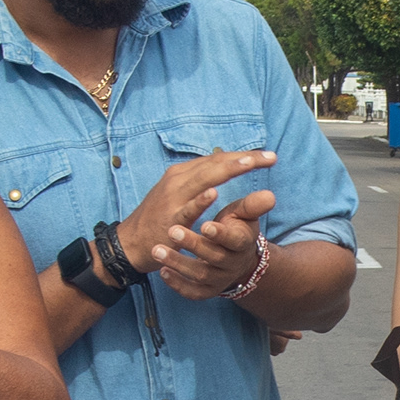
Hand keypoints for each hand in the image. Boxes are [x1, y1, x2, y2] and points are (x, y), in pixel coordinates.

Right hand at [122, 147, 276, 284]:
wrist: (130, 242)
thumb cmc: (158, 218)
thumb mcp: (179, 193)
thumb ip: (200, 180)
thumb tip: (222, 165)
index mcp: (183, 173)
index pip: (217, 159)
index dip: (242, 157)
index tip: (268, 156)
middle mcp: (179, 180)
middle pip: (215, 164)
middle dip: (243, 159)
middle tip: (269, 157)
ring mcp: (173, 198)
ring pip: (203, 179)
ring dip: (227, 169)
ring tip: (249, 163)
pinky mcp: (170, 218)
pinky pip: (187, 208)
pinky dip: (200, 200)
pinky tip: (215, 193)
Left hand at [157, 186, 278, 297]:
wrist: (237, 257)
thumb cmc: (236, 228)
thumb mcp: (245, 215)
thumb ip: (253, 205)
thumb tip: (270, 195)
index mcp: (243, 243)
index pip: (234, 241)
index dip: (220, 235)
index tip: (204, 224)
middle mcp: (232, 264)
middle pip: (214, 257)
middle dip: (193, 244)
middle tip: (172, 231)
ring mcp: (220, 279)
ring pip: (200, 275)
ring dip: (178, 263)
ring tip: (157, 250)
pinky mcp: (207, 291)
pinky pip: (193, 293)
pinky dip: (177, 285)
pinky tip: (162, 272)